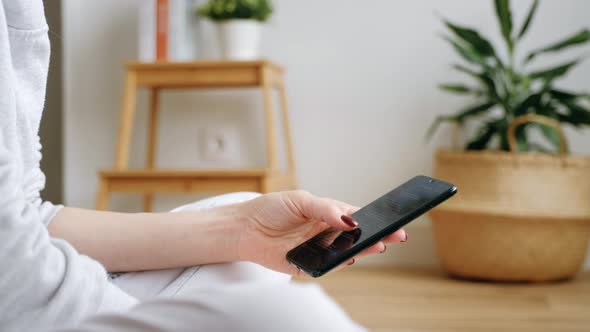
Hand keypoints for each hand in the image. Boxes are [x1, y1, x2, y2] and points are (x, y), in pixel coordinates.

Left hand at [236, 190, 406, 275]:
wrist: (244, 228)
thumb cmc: (271, 209)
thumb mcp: (300, 200)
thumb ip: (325, 209)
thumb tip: (349, 220)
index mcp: (328, 214)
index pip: (357, 217)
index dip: (375, 220)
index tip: (394, 221)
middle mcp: (327, 232)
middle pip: (357, 237)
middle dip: (377, 236)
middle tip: (395, 236)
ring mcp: (319, 249)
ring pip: (347, 252)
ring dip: (363, 250)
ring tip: (377, 245)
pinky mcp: (309, 265)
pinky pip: (329, 266)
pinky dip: (340, 262)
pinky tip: (350, 256)